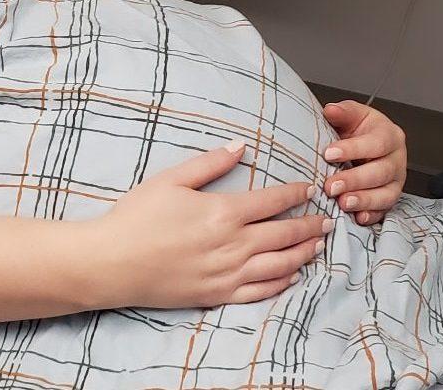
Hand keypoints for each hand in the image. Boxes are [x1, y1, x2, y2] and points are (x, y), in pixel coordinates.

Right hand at [92, 141, 330, 308]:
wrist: (114, 262)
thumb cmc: (138, 216)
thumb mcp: (171, 179)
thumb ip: (209, 163)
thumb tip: (240, 147)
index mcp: (223, 212)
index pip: (271, 201)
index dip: (294, 194)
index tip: (309, 189)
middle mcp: (232, 245)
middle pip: (283, 233)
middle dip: (309, 224)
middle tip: (328, 218)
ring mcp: (227, 274)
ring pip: (279, 264)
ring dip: (303, 253)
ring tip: (318, 244)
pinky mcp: (218, 295)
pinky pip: (260, 291)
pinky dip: (282, 283)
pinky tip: (292, 275)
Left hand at [322, 101, 406, 225]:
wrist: (363, 144)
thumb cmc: (359, 129)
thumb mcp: (352, 115)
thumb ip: (343, 112)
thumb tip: (331, 110)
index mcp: (390, 135)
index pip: (376, 143)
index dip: (353, 149)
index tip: (329, 153)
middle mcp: (397, 159)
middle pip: (381, 172)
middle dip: (355, 180)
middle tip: (331, 185)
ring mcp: (396, 182)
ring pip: (386, 194)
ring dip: (364, 200)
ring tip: (342, 203)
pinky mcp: (390, 199)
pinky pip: (385, 211)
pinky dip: (371, 215)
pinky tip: (357, 217)